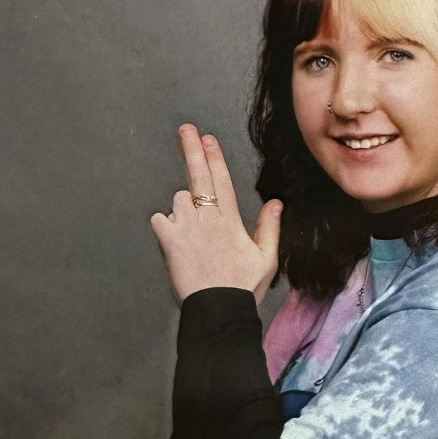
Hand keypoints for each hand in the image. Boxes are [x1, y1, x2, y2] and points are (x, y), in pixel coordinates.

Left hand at [150, 124, 281, 304]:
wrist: (219, 308)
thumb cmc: (244, 286)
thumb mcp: (267, 258)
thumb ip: (270, 227)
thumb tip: (277, 203)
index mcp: (231, 219)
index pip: (222, 179)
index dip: (214, 156)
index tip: (207, 138)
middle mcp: (208, 216)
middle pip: (198, 175)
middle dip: (192, 149)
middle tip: (186, 129)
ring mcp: (187, 225)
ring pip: (179, 200)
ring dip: (183, 209)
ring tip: (193, 236)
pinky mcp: (168, 239)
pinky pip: (160, 219)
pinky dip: (165, 225)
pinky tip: (176, 241)